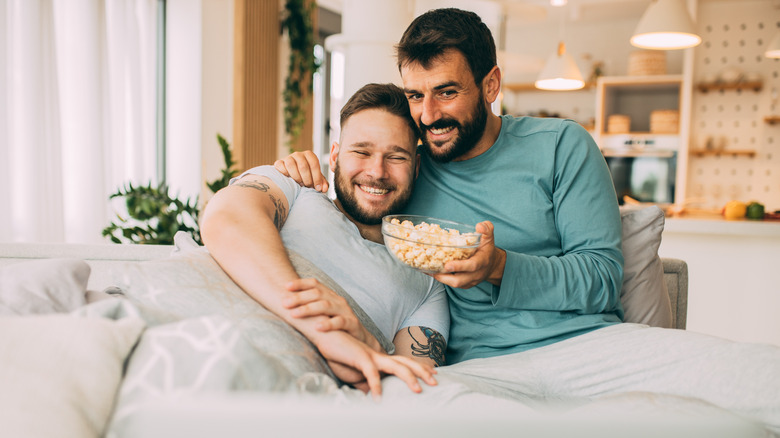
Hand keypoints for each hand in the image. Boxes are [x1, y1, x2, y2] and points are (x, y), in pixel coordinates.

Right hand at [274, 150, 328, 192]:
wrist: (291, 178)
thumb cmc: (306, 177)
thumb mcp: (316, 179)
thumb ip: (322, 183)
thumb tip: (324, 188)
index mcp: (309, 155)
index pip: (314, 164)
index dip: (317, 178)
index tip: (317, 188)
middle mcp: (298, 154)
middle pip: (303, 166)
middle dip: (307, 179)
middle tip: (308, 187)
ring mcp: (288, 157)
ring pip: (291, 165)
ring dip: (296, 178)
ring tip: (299, 184)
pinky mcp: (278, 163)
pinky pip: (281, 167)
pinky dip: (285, 174)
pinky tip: (289, 180)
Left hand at [281, 278, 379, 350]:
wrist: (360, 341)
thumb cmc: (335, 327)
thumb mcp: (322, 314)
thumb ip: (309, 307)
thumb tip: (283, 302)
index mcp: (329, 295)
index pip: (315, 284)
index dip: (300, 283)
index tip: (285, 286)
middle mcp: (337, 300)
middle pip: (317, 294)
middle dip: (299, 297)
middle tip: (284, 303)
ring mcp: (345, 311)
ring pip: (326, 306)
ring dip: (309, 309)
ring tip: (295, 314)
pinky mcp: (352, 324)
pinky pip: (340, 322)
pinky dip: (328, 324)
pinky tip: (318, 327)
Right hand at [316, 330, 437, 398]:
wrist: (325, 334)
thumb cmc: (338, 352)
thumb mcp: (354, 371)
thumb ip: (365, 382)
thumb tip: (373, 394)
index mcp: (379, 358)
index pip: (404, 363)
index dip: (419, 368)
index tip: (432, 375)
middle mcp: (379, 355)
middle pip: (406, 363)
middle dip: (422, 372)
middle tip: (436, 381)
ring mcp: (371, 355)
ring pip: (396, 366)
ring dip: (408, 378)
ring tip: (417, 391)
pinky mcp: (360, 358)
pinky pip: (371, 374)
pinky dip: (376, 386)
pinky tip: (377, 399)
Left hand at [432, 221, 505, 288]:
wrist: (492, 265)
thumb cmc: (487, 249)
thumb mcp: (489, 237)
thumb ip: (486, 229)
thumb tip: (479, 226)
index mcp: (482, 261)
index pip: (472, 266)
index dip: (459, 266)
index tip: (448, 265)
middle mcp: (476, 274)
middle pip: (460, 280)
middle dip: (446, 277)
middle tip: (433, 270)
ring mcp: (470, 281)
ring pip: (455, 284)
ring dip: (441, 278)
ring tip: (429, 270)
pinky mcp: (465, 285)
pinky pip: (453, 284)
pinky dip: (443, 279)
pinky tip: (433, 272)